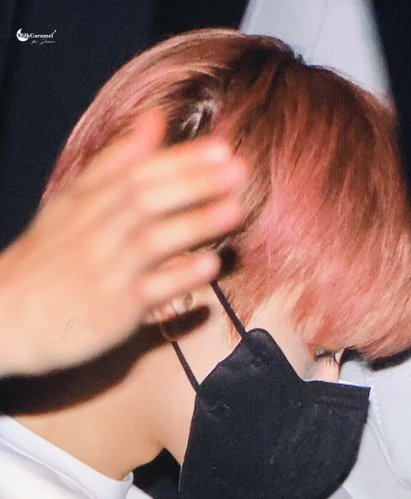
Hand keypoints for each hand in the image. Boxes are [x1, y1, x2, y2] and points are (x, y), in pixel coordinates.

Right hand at [0, 110, 245, 375]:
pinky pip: (149, 292)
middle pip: (145, 199)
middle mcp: (96, 232)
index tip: (220, 149)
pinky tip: (209, 267)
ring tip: (233, 210)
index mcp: (87, 204)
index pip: (136, 172)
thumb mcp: (73, 202)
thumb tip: (155, 121)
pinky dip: (178, 278)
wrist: (7, 315)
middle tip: (237, 170)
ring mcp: (105, 270)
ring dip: (193, 224)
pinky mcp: (112, 310)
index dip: (180, 160)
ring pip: (151, 241)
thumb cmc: (47, 260)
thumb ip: (115, 161)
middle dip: (193, 183)